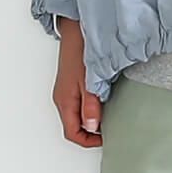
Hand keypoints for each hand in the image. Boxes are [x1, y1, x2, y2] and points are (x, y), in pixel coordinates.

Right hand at [52, 17, 102, 147]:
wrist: (76, 31)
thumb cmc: (80, 52)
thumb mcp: (89, 82)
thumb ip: (91, 106)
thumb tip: (92, 127)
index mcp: (64, 101)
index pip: (72, 133)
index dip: (88, 141)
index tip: (105, 138)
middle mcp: (62, 99)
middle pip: (73, 127)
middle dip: (91, 132)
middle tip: (109, 129)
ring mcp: (66, 92)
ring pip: (76, 116)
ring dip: (91, 120)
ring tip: (107, 116)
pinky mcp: (71, 85)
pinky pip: (79, 105)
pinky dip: (90, 109)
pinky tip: (102, 103)